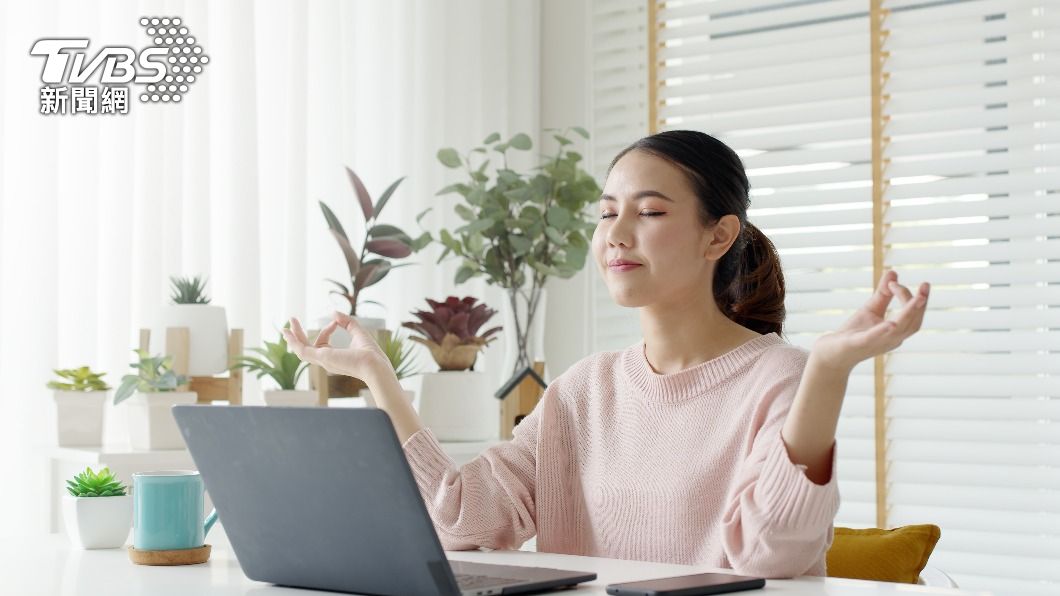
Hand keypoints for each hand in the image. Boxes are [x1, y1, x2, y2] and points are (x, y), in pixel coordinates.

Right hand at [282, 313, 390, 380]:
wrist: (375, 364)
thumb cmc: (371, 354)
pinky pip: (302, 350)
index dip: (326, 330)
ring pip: (301, 350)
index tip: (335, 321)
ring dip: (293, 338)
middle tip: (292, 321)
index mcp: (334, 358)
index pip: (322, 343)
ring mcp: (323, 360)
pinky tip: (288, 332)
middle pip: (307, 348)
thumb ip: (347, 322)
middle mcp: (326, 361)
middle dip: (298, 336)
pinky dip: (294, 341)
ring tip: (285, 328)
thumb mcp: (358, 332)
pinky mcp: (321, 357)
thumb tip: (334, 313)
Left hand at [811, 270, 929, 371]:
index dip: (910, 297)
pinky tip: (890, 323)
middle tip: (925, 285)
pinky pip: (874, 339)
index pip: (912, 315)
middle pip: (913, 323)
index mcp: (896, 332)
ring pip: (899, 330)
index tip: (895, 282)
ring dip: (909, 313)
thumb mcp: (871, 309)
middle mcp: (892, 340)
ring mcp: (877, 343)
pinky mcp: (859, 344)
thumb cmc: (854, 333)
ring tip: (918, 298)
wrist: (832, 354)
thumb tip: (893, 271)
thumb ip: (883, 293)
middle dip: (921, 305)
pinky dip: (883, 331)